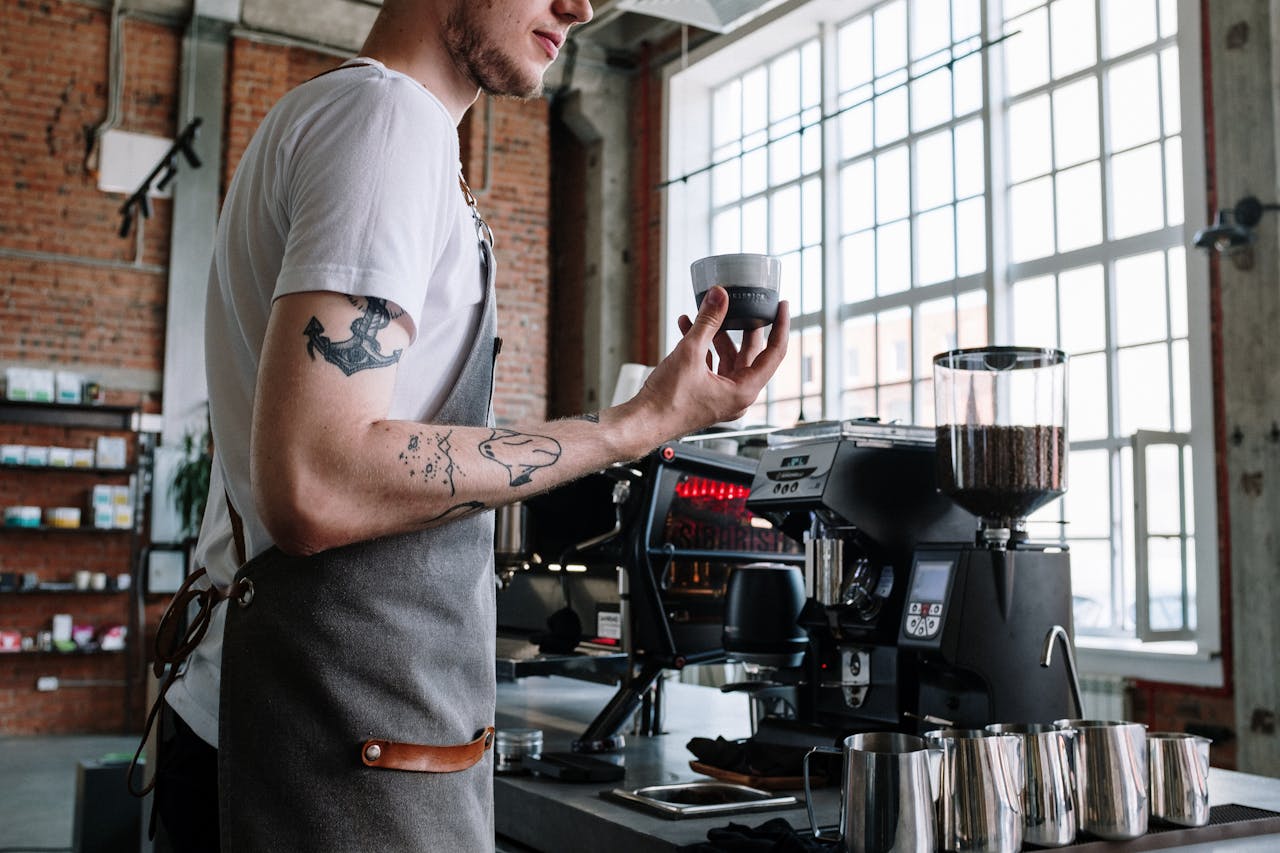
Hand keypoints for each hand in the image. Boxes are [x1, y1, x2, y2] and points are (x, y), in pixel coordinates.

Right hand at [629, 285, 789, 441]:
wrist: (642, 423)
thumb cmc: (666, 402)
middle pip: (751, 354)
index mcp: (744, 391)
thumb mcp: (690, 352)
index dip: (781, 326)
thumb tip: (719, 297)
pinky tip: (689, 330)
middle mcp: (737, 397)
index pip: (774, 353)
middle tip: (743, 304)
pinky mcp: (706, 396)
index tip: (783, 306)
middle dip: (743, 327)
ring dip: (717, 336)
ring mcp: (722, 398)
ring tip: (705, 314)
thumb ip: (708, 321)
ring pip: (729, 359)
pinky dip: (704, 349)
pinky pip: (713, 368)